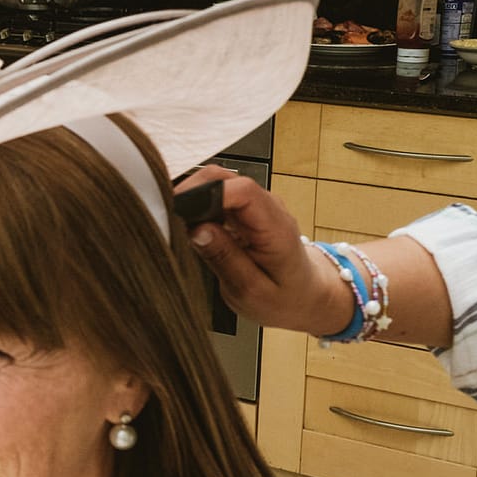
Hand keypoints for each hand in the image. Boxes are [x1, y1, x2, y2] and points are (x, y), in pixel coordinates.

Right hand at [180, 167, 351, 334]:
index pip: (242, 191)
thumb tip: (196, 230)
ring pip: (215, 183)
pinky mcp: (243, 209)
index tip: (179, 211)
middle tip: (170, 221)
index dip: (206, 194)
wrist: (306, 296)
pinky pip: (215, 195)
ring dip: (191, 199)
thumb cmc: (284, 298)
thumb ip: (225, 260)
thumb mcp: (252, 291)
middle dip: (191, 192)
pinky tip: (190, 228)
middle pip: (223, 178)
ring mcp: (255, 206)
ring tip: (179, 228)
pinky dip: (196, 205)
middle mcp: (267, 208)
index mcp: (276, 228)